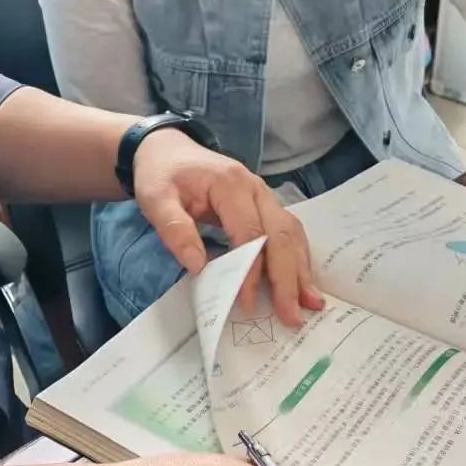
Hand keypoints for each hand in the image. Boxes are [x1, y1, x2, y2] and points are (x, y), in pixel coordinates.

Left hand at [132, 129, 324, 326]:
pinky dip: (297, 258)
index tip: (247, 303)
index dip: (251, 270)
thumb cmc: (161, 175)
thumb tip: (198, 266)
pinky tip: (303, 282)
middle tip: (292, 315)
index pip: (250, 232)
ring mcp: (264, 196)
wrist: (167, 150)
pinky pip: (288, 231)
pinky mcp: (265, 205)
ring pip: (291, 233)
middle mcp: (256, 188)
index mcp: (231, 184)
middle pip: (281, 234)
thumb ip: (174, 228)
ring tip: (310, 303)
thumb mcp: (155, 198)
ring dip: (300, 269)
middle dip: (288, 278)